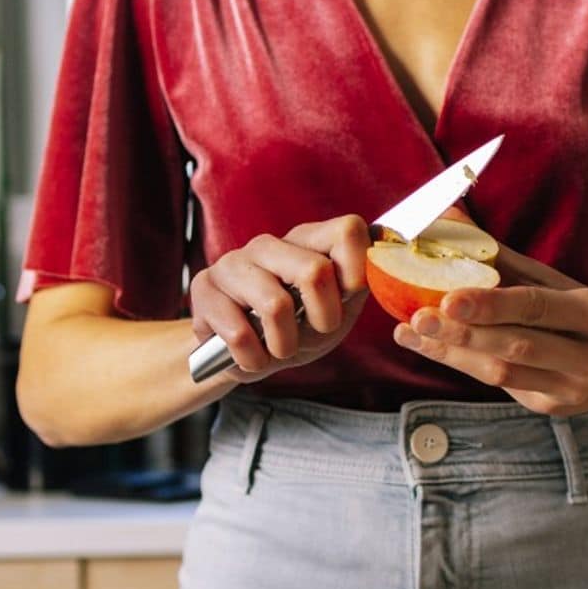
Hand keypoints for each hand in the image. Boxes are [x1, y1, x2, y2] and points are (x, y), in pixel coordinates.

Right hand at [189, 215, 369, 381]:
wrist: (244, 355)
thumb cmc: (296, 330)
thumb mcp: (336, 311)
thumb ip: (357, 286)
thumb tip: (384, 256)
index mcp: (308, 241)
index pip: (348, 230)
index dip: (357, 272)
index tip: (347, 302)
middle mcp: (270, 244)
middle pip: (315, 271)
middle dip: (322, 319)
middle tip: (313, 335)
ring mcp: (233, 262)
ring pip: (275, 305)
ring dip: (284, 345)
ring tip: (279, 350)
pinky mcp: (204, 289)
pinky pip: (238, 332)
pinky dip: (253, 358)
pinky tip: (252, 356)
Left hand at [393, 245, 587, 415]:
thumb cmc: (576, 313)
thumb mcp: (553, 282)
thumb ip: (499, 257)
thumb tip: (447, 217)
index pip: (538, 308)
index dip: (492, 304)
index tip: (449, 298)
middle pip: (518, 347)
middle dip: (464, 334)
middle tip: (419, 318)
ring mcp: (571, 389)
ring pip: (503, 374)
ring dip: (452, 353)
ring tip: (412, 332)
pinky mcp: (549, 407)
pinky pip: (499, 387)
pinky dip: (461, 365)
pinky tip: (428, 347)